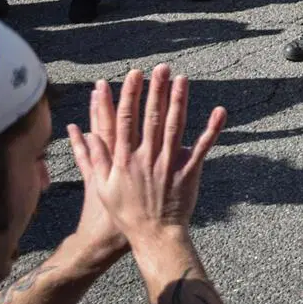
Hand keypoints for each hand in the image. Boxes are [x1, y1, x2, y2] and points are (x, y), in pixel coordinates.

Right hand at [66, 66, 225, 250]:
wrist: (154, 236)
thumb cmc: (126, 213)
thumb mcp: (102, 187)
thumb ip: (94, 159)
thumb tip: (83, 132)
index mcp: (125, 159)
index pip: (126, 120)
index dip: (130, 95)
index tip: (134, 75)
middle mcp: (147, 158)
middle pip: (152, 117)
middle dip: (156, 90)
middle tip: (161, 67)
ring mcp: (169, 164)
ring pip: (175, 126)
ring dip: (179, 101)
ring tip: (182, 78)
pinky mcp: (189, 172)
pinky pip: (202, 147)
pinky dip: (212, 129)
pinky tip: (219, 110)